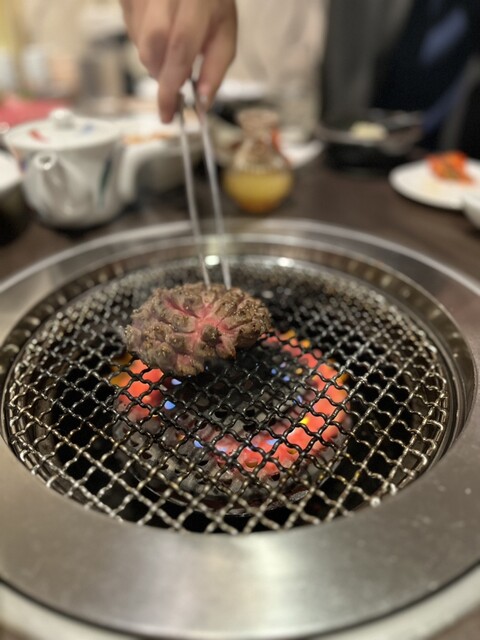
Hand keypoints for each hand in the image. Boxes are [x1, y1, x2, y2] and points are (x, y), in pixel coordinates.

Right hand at [121, 0, 236, 122]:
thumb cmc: (210, 4)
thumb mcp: (224, 34)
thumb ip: (215, 70)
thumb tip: (203, 105)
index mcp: (197, 1)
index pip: (179, 49)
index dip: (170, 88)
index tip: (167, 115)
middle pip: (151, 47)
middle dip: (161, 73)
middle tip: (175, 77)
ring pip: (139, 42)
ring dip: (155, 58)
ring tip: (172, 45)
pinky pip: (130, 31)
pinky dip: (144, 41)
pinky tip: (160, 30)